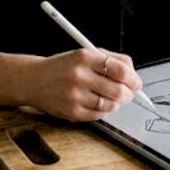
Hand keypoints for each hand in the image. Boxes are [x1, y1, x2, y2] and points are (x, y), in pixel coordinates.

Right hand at [22, 49, 140, 121]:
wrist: (33, 80)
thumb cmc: (63, 67)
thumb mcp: (84, 54)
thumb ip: (111, 60)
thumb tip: (134, 75)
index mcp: (85, 57)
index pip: (121, 70)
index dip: (133, 79)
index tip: (136, 83)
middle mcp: (79, 76)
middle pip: (119, 91)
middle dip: (129, 94)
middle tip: (128, 93)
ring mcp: (75, 95)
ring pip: (111, 105)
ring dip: (116, 103)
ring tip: (110, 97)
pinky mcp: (72, 112)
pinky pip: (99, 115)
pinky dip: (104, 111)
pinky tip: (97, 103)